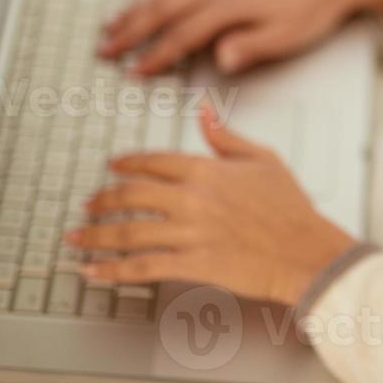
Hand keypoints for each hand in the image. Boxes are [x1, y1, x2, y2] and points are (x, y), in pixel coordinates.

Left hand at [69, 106, 355, 306]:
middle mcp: (192, 199)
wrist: (304, 250)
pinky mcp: (192, 264)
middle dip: (103, 200)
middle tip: (89, 205)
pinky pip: (142, 266)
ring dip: (96, 235)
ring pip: (129, 232)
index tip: (113, 167)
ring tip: (78, 237)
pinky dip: (113, 270)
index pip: (154, 161)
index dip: (127, 163)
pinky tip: (94, 271)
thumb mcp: (262, 159)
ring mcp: (189, 233)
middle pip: (132, 195)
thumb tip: (205, 111)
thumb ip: (226, 136)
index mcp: (206, 170)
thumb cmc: (290, 208)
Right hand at [98, 0, 382, 75]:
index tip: (133, 73)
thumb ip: (250, 48)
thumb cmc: (313, 8)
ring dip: (136, 5)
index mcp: (231, 6)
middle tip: (104, 50)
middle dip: (132, 32)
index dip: (156, 56)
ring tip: (111, 22)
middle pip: (164, 9)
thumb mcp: (287, 37)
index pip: (183, 36)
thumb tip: (218, 60)